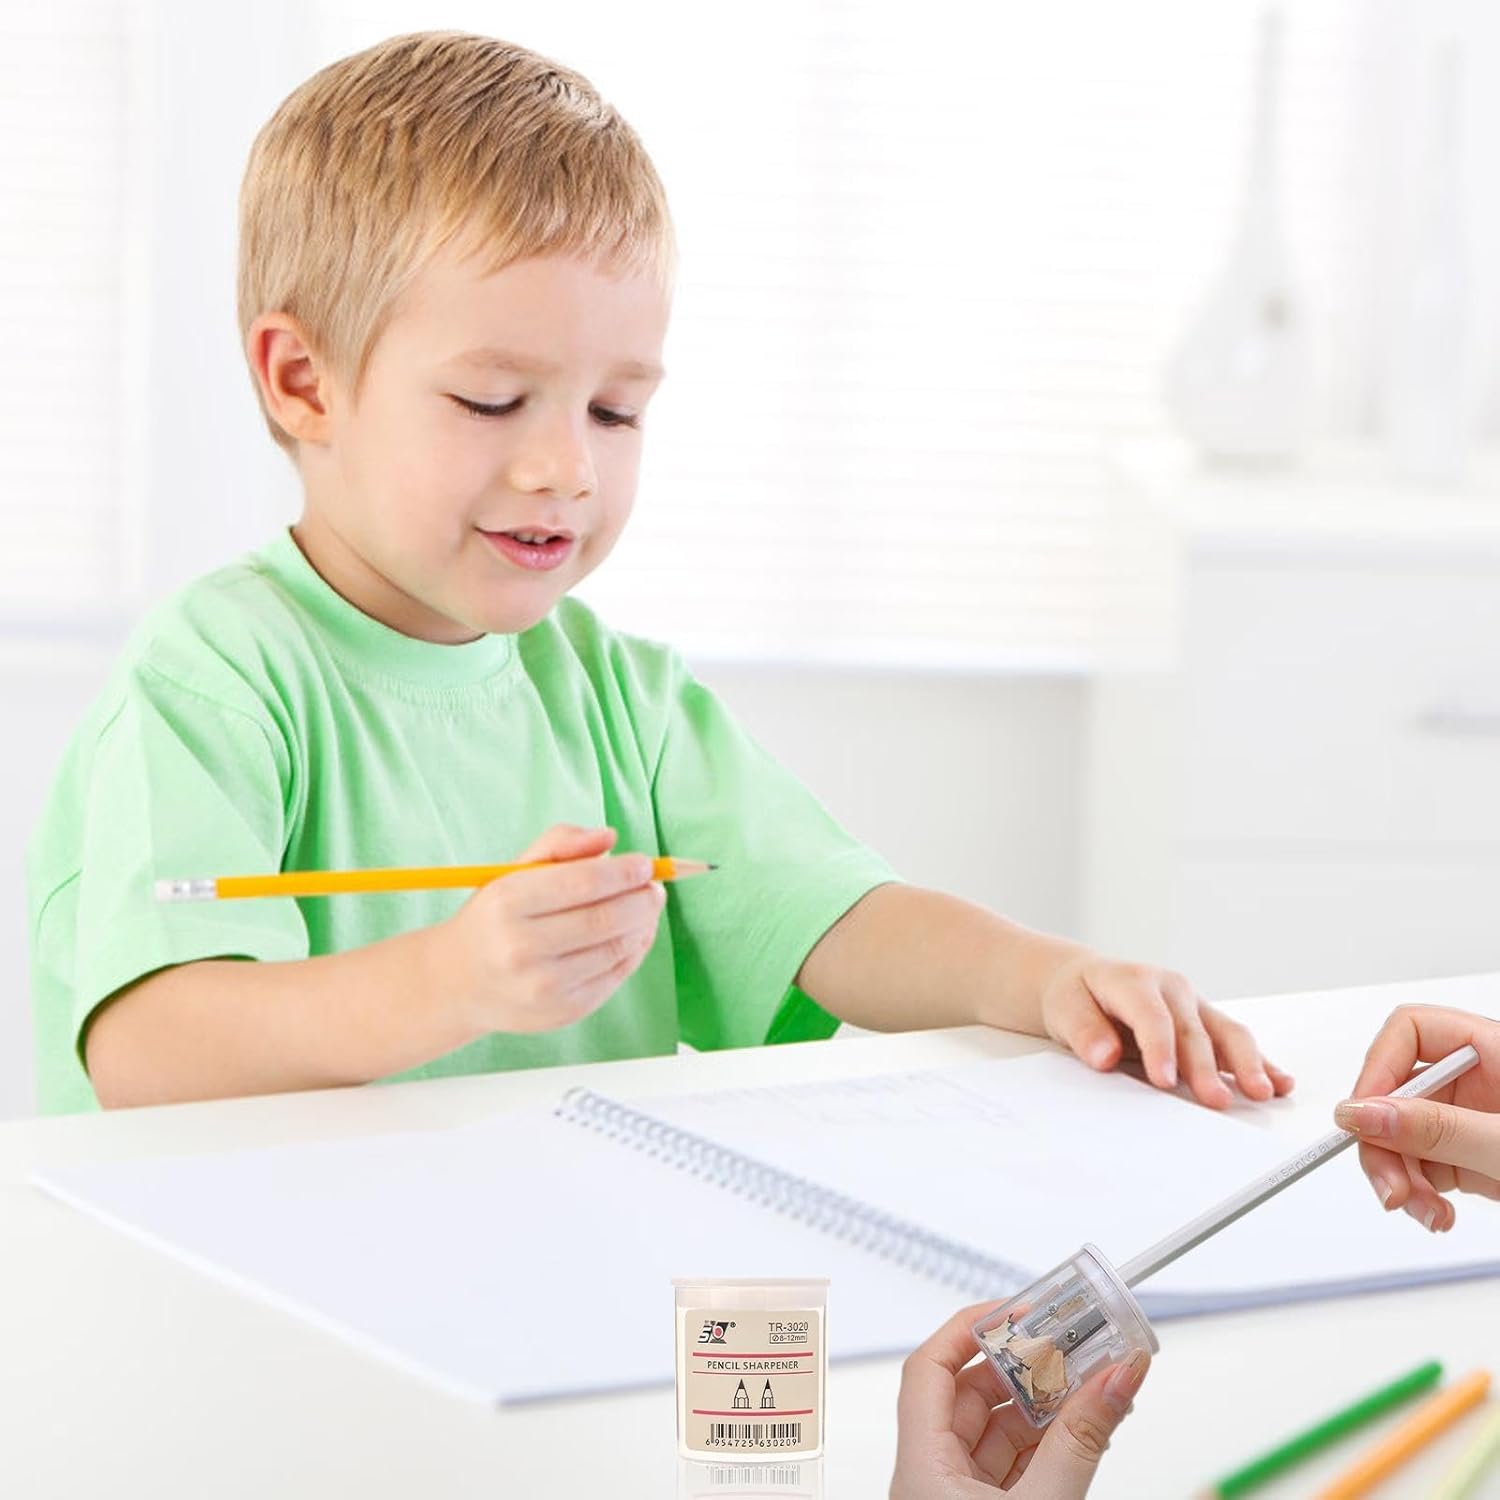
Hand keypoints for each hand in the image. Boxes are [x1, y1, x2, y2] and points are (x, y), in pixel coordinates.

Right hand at [437, 824, 665, 1034]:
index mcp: (507, 903)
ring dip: (643, 924)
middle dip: (642, 899)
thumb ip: (561, 843)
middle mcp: (521, 948)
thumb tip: (609, 837)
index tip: (645, 864)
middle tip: (655, 888)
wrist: (460, 983)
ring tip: (647, 908)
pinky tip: (636, 934)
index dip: (624, 872)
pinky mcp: (563, 1012)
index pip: (583, 883)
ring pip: (616, 949)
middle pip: (605, 919)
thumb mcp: (514, 871)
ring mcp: (543, 986)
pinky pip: (615, 976)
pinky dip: (635, 952)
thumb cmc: (494, 918)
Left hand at [891, 1300, 1148, 1498]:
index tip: (1016, 1310)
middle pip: (969, 1396)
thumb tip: (1119, 1375)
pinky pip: (1012, 1466)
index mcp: (922, 1466)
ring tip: (1086, 1381)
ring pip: (996, 1433)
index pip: (929, 1369)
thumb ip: (1082, 1439)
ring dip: (1043, 1408)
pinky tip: (1081, 1426)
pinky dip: (1047, 1445)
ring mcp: (957, 1498)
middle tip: (1067, 1344)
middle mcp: (931, 1478)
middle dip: (1022, 1368)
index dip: (970, 1330)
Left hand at [1038, 954, 1294, 1108]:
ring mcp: (1194, 1005)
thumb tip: (1104, 1055)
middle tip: (1216, 1101)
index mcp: (1134, 980)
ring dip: (1246, 1063)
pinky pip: (1235, 1042)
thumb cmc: (1077, 995)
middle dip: (1206, 1067)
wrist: (1086, 981)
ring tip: (1263, 1092)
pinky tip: (1279, 1082)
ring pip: (1226, 1032)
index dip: (1160, 1048)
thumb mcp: (1064, 1007)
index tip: (1164, 1080)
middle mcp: (1171, 989)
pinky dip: (1259, 1062)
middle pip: (1193, 1030)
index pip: (1151, 1016)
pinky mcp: (1206, 1023)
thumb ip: (1083, 1031)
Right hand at [1334, 1003, 1499, 1231]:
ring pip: (1400, 1136)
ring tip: (1424, 1211)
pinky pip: (1420, 1168)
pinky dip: (1419, 1195)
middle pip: (1394, 1092)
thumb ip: (1439, 1128)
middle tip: (1388, 1186)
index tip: (1362, 1117)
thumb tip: (1365, 1113)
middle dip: (1382, 1144)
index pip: (1410, 1032)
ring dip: (1399, 1179)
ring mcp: (1470, 1120)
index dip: (1377, 1070)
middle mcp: (1477, 1081)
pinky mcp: (1470, 1157)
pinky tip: (1437, 1213)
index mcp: (1492, 1051)